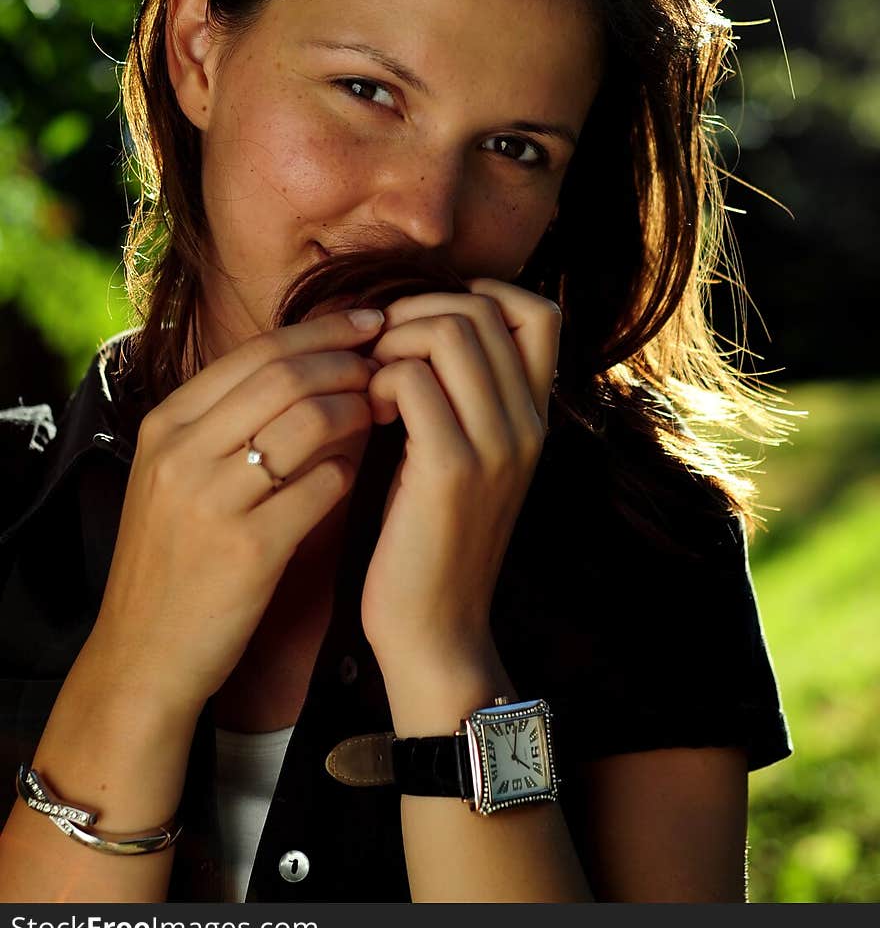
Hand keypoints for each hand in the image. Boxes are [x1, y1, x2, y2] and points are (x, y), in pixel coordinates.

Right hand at [90, 309, 383, 716]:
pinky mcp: (249, 550)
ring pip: (309, 422)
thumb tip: (306, 362)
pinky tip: (356, 472)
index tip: (368, 323)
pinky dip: (349, 470)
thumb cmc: (175, 556)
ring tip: (379, 413)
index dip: (323, 332)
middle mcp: (182, 453)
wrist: (144, 653)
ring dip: (357, 411)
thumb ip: (224, 420)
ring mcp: (213, 501)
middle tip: (385, 366)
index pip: (257, 352)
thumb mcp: (175, 475)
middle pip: (286, 376)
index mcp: (166, 425)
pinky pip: (321, 486)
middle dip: (348, 363)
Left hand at [358, 279, 560, 679]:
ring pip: (448, 332)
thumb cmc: (430, 540)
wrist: (435, 632)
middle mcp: (528, 424)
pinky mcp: (452, 470)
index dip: (480, 295)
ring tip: (370, 386)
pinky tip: (365, 417)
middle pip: (481, 309)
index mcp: (534, 417)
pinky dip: (377, 382)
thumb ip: (459, 398)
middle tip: (378, 357)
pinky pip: (412, 381)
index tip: (426, 328)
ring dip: (392, 344)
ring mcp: (497, 445)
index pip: (538, 311)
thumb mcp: (462, 460)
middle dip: (414, 313)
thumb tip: (414, 323)